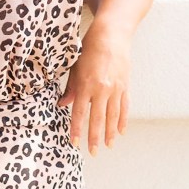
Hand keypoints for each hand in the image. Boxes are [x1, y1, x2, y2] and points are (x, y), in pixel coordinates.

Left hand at [57, 25, 131, 155]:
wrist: (111, 36)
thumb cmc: (88, 50)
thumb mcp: (74, 68)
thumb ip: (70, 88)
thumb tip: (63, 105)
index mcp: (85, 85)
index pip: (78, 113)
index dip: (76, 129)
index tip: (74, 142)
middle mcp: (101, 90)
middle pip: (97, 119)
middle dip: (94, 137)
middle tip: (93, 152)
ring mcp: (115, 90)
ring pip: (112, 117)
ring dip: (110, 133)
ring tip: (108, 146)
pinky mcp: (125, 87)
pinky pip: (124, 108)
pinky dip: (122, 120)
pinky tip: (120, 131)